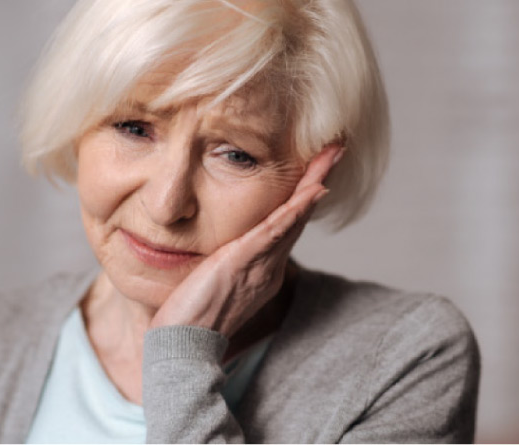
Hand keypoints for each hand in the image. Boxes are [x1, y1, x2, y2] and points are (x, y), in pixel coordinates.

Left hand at [149, 144, 342, 336]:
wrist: (182, 346)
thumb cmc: (191, 316)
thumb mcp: (213, 282)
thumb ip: (225, 263)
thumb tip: (224, 251)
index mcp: (263, 269)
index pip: (286, 225)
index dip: (303, 197)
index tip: (316, 170)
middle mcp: (268, 266)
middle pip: (298, 216)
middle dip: (318, 180)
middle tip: (336, 150)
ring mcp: (259, 264)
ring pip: (293, 218)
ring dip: (314, 184)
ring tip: (331, 156)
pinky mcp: (243, 262)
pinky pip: (275, 231)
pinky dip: (295, 210)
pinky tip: (311, 190)